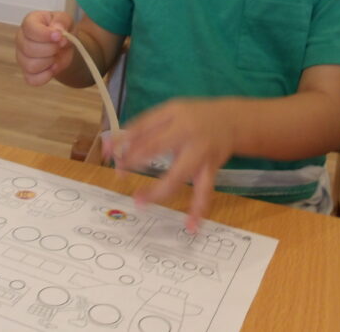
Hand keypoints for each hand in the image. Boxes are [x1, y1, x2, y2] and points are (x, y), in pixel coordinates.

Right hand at [14, 10, 73, 85]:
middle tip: (59, 46)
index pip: (30, 29)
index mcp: (29, 23)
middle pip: (29, 49)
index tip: (59, 36)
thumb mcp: (65, 19)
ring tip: (56, 56)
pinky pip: (32, 80)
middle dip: (50, 49)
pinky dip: (45, 76)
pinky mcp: (27, 72)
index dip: (45, 35)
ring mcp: (22, 57)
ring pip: (30, 66)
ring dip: (48, 62)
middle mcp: (21, 39)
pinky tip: (53, 68)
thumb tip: (57, 31)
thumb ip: (61, 21)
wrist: (63, 43)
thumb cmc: (61, 28)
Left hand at [108, 98, 234, 231]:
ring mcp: (200, 154)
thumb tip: (112, 144)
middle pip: (156, 147)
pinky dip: (199, 210)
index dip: (123, 140)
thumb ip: (144, 127)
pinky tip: (192, 227)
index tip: (107, 153)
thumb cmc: (193, 116)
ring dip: (158, 191)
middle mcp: (188, 134)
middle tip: (119, 173)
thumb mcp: (169, 112)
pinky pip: (205, 192)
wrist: (232, 121)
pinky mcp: (210, 170)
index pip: (143, 128)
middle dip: (134, 160)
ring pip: (178, 175)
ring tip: (140, 201)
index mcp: (174, 116)